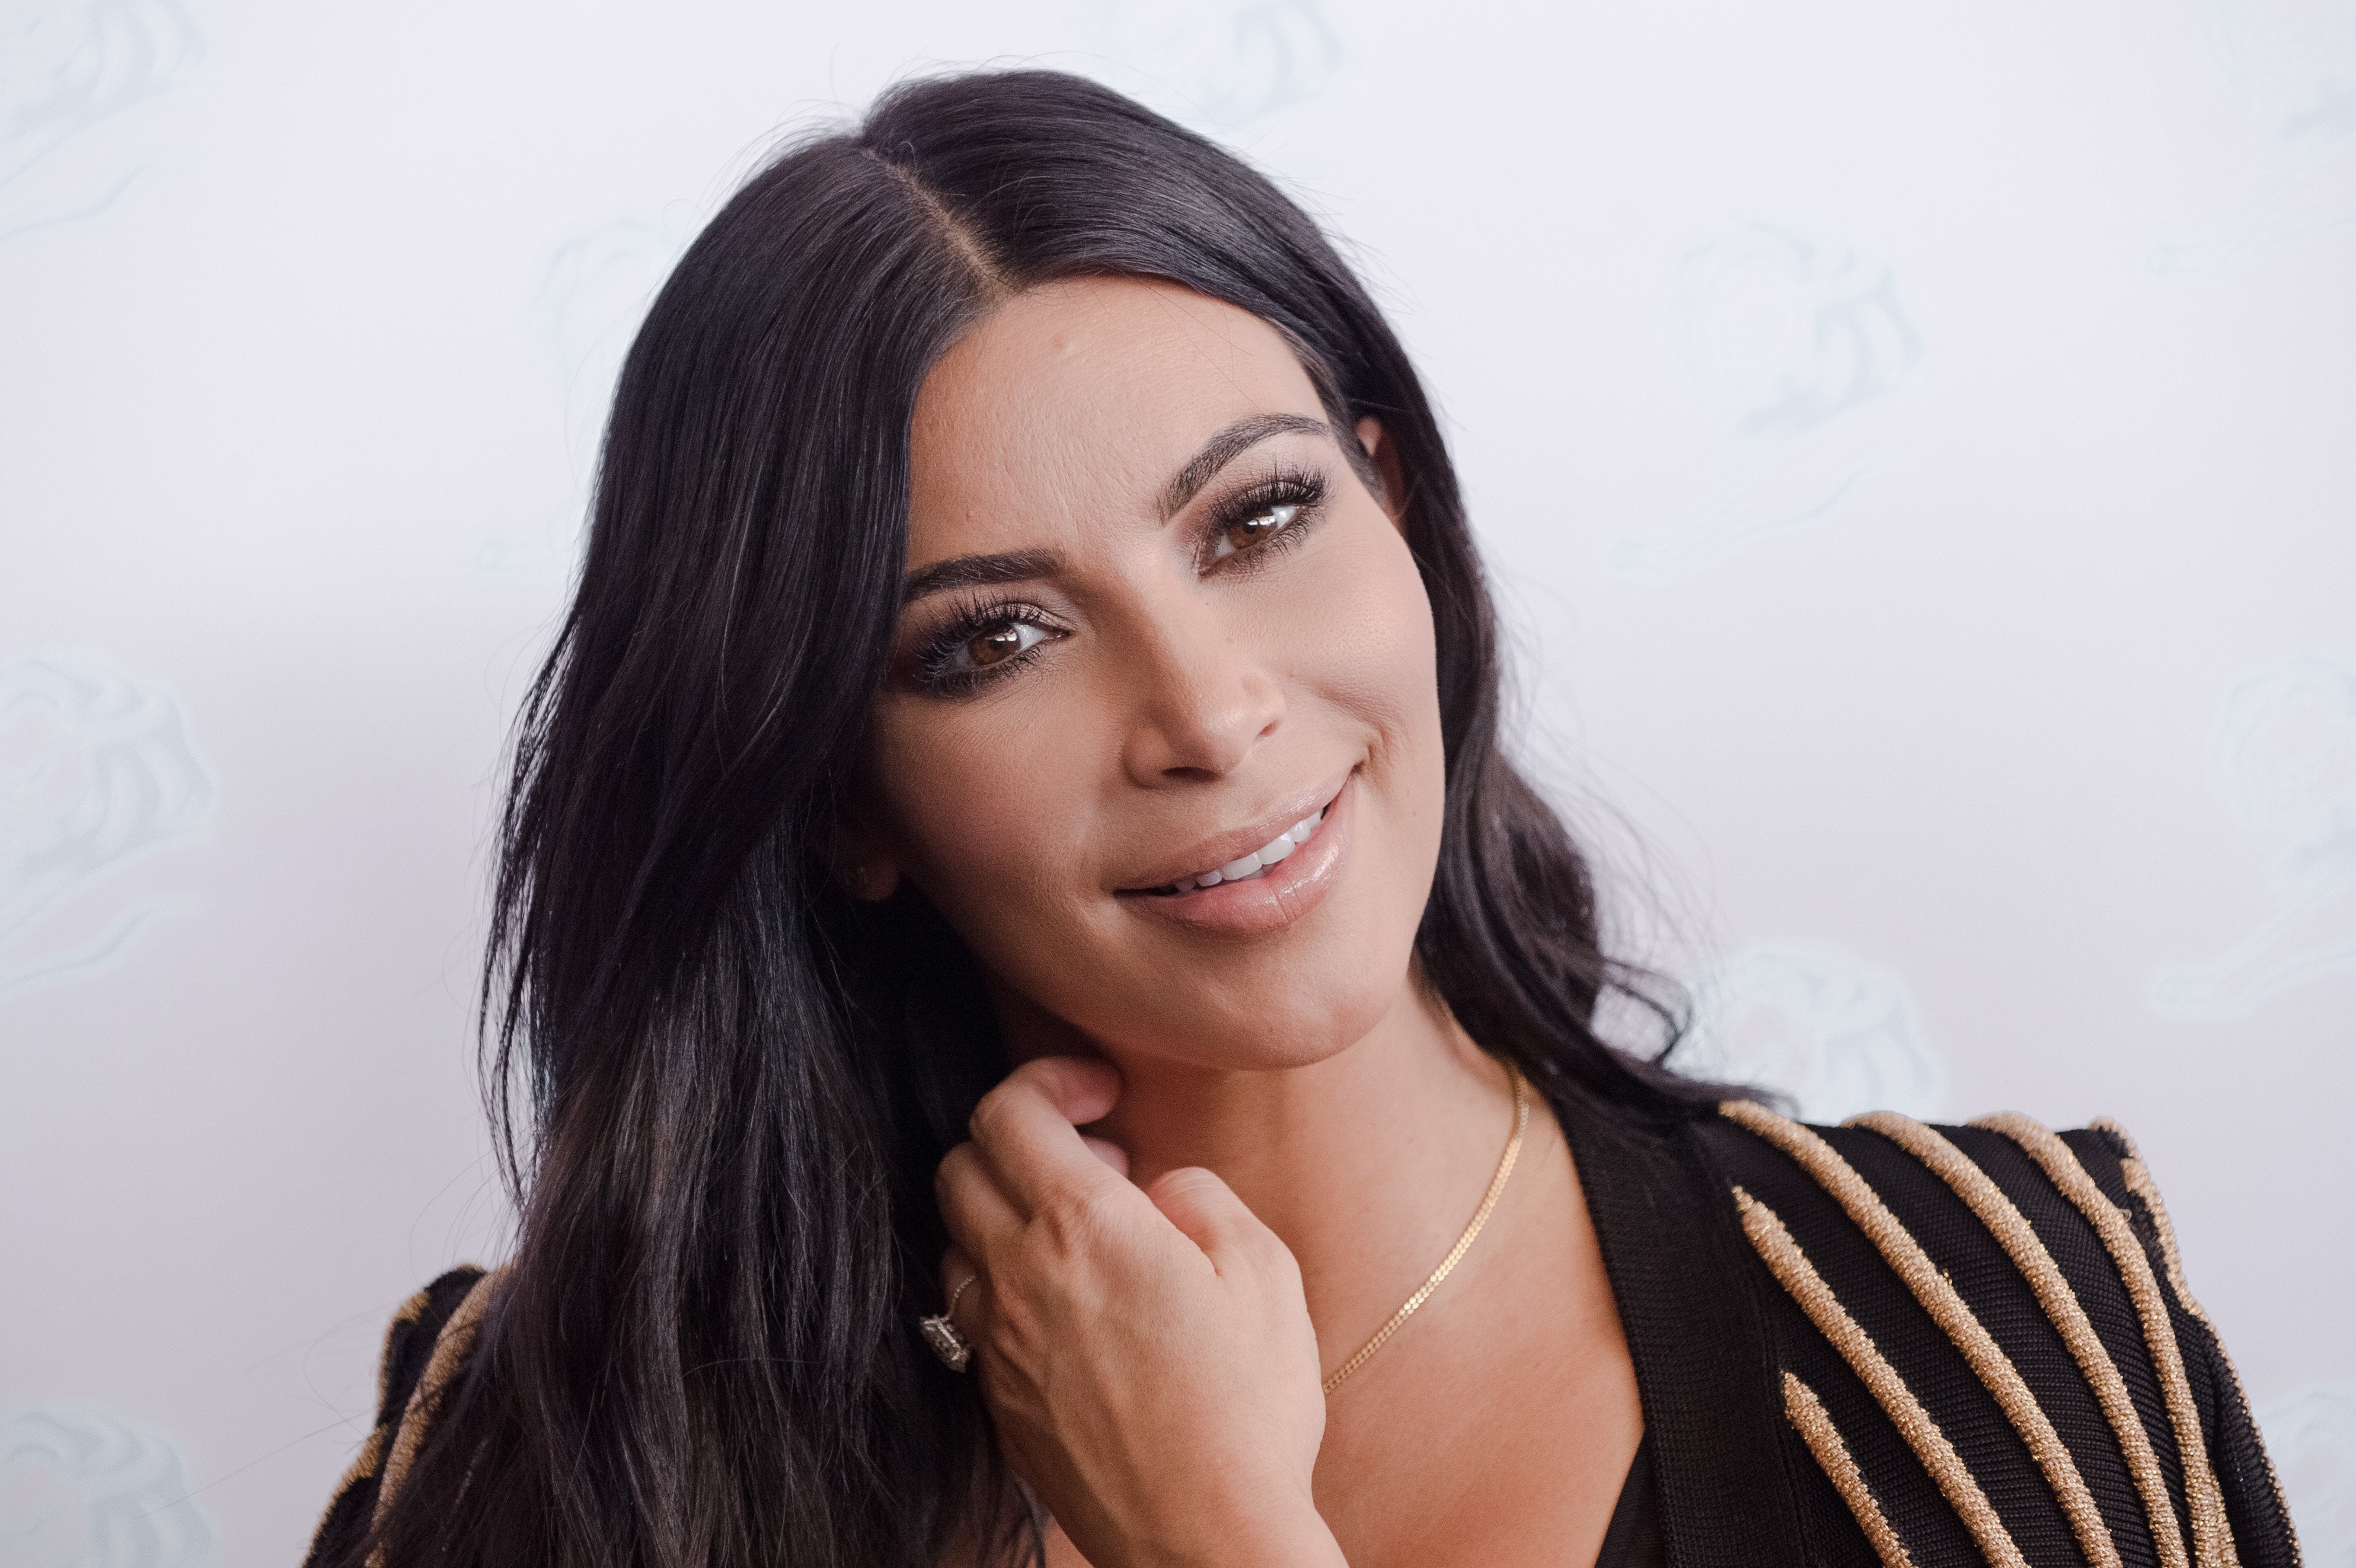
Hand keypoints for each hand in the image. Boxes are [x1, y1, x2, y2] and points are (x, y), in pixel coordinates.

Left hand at [935, 1057, 1343, 1567]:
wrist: (1204, 1540)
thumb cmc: (1248, 1410)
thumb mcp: (1264, 1273)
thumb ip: (1202, 1198)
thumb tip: (1161, 1187)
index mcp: (1084, 1228)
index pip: (1009, 1110)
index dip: (1051, 1079)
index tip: (1102, 1095)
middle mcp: (1019, 1276)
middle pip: (962, 1164)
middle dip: (1019, 1140)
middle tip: (1099, 1167)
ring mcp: (996, 1343)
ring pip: (954, 1238)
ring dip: (1003, 1214)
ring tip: (1081, 1239)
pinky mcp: (995, 1400)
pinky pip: (968, 1312)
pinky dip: (1002, 1284)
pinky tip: (1069, 1308)